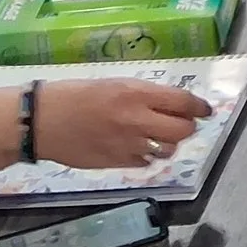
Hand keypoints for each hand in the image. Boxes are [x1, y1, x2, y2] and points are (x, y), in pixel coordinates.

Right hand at [33, 79, 211, 169]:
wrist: (41, 121)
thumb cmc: (74, 94)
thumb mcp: (113, 83)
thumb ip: (143, 95)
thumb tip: (169, 103)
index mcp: (136, 94)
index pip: (183, 102)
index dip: (199, 107)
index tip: (205, 109)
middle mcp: (137, 120)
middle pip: (183, 130)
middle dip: (188, 127)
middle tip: (184, 123)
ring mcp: (128, 145)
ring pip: (167, 150)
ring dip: (169, 144)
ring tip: (161, 137)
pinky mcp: (116, 163)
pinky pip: (146, 163)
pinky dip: (149, 157)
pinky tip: (140, 149)